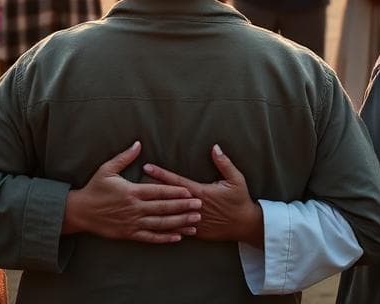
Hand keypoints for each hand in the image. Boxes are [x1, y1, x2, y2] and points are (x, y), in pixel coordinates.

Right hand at [62, 142, 201, 243]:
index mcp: (131, 191)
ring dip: (179, 224)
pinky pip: (150, 237)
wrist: (80, 212)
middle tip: (199, 206)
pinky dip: (165, 238)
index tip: (189, 191)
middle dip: (183, 207)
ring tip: (194, 222)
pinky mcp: (129, 234)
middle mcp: (134, 208)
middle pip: (163, 208)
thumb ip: (125, 157)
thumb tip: (138, 144)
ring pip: (160, 224)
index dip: (175, 192)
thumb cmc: (94, 188)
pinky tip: (178, 237)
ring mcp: (132, 223)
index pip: (158, 192)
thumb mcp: (107, 169)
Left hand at [143, 145, 262, 245]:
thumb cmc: (240, 200)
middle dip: (151, 189)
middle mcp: (194, 207)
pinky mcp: (196, 231)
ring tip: (139, 202)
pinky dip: (165, 225)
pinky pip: (177, 228)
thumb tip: (215, 147)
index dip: (161, 174)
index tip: (147, 167)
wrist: (245, 225)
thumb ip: (224, 163)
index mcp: (201, 193)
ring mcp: (194, 221)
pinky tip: (153, 222)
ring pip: (170, 214)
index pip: (176, 182)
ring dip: (155, 207)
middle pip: (168, 197)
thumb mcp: (236, 179)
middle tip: (134, 183)